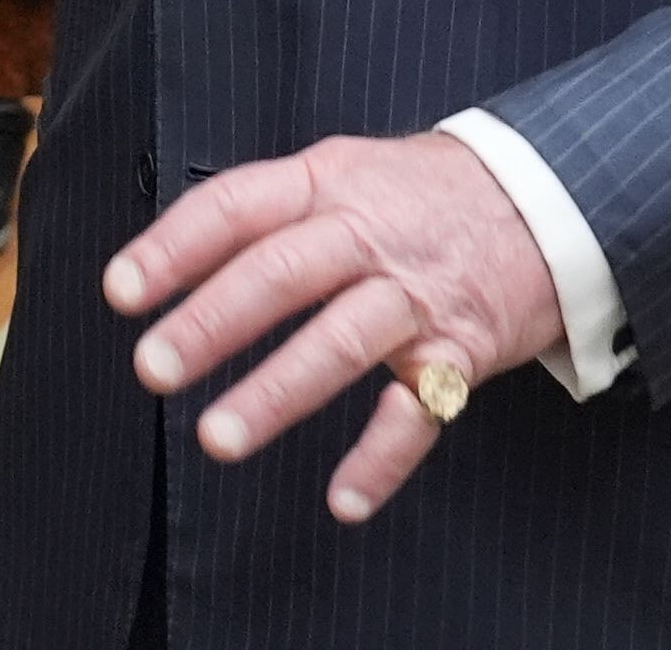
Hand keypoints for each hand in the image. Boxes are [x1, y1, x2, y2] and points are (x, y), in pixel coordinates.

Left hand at [103, 133, 565, 524]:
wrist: (549, 197)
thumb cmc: (418, 193)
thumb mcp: (344, 170)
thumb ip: (269, 209)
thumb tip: (171, 259)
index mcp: (325, 183)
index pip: (234, 207)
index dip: (173, 247)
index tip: (120, 291)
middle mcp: (366, 235)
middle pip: (279, 273)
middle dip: (211, 322)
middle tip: (151, 368)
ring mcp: (415, 295)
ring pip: (341, 341)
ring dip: (277, 392)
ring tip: (217, 437)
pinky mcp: (463, 349)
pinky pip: (421, 411)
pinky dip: (382, 458)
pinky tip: (341, 499)